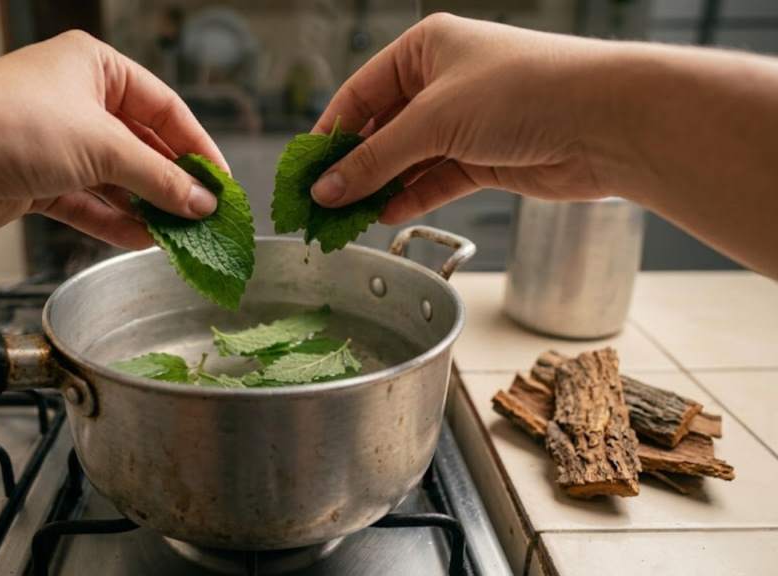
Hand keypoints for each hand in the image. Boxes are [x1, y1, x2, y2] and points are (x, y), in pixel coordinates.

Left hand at [0, 31, 226, 248]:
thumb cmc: (9, 123)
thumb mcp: (103, 145)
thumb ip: (158, 177)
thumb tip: (200, 202)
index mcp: (94, 68)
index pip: (164, 108)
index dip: (197, 146)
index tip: (221, 183)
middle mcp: (75, 101)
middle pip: (140, 146)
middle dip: (171, 183)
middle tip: (205, 216)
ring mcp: (54, 142)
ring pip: (114, 179)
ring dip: (145, 207)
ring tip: (180, 235)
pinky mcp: (36, 181)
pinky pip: (87, 203)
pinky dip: (113, 222)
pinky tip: (142, 239)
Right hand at [310, 14, 608, 223]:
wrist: (608, 122)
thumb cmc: (528, 91)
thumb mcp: (435, 120)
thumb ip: (375, 159)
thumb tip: (325, 188)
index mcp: (426, 49)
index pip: (360, 93)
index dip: (330, 134)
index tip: (304, 172)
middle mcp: (444, 81)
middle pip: (381, 129)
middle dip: (352, 167)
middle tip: (319, 203)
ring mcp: (465, 122)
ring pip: (407, 159)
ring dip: (378, 188)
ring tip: (344, 218)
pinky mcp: (485, 158)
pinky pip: (434, 180)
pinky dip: (409, 197)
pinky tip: (382, 215)